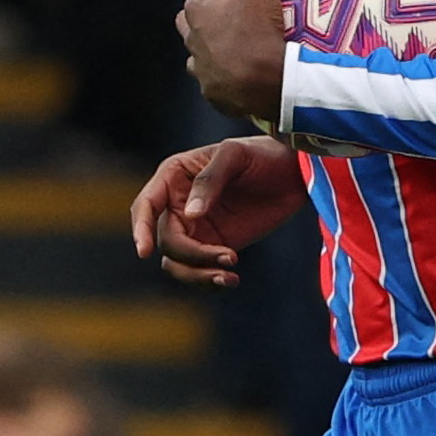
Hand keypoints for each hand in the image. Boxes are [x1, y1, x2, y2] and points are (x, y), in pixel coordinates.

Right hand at [130, 136, 306, 288]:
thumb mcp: (236, 156)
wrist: (295, 173)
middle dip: (191, 255)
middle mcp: (179, 204)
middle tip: (229, 256)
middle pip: (166, 240)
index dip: (140, 228)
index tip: (144, 252)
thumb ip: (210, 181)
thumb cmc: (262, 153)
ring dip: (197, 276)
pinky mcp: (215, 245)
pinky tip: (231, 280)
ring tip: (228, 277)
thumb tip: (190, 215)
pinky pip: (200, 271)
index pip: (147, 205)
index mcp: (175, 176)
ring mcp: (196, 228)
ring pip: (178, 263)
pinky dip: (210, 281)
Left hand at [177, 0, 289, 122]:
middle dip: (200, 10)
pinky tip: (241, 74)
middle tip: (219, 2)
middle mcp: (194, 42)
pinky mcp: (217, 96)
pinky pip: (216, 82)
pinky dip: (225, 75)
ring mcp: (204, 72)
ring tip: (230, 41)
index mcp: (199, 13)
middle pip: (187, 20)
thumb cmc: (258, 32)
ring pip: (198, 54)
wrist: (271, 87)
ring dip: (209, 46)